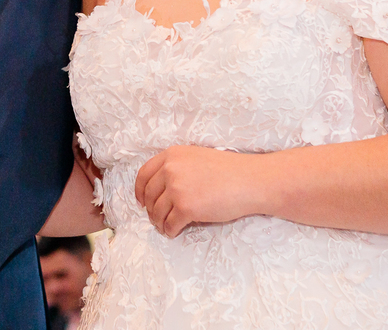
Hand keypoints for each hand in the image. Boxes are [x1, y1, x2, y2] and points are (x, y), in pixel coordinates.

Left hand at [134, 145, 262, 236]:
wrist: (248, 180)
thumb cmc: (228, 171)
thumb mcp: (196, 158)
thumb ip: (177, 167)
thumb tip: (161, 188)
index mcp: (171, 155)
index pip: (143, 174)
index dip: (139, 190)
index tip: (141, 201)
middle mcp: (170, 169)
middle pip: (149, 195)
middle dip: (150, 209)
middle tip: (155, 217)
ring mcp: (176, 189)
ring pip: (157, 212)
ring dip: (159, 222)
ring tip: (164, 226)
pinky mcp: (185, 208)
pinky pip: (170, 224)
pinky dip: (170, 231)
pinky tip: (174, 232)